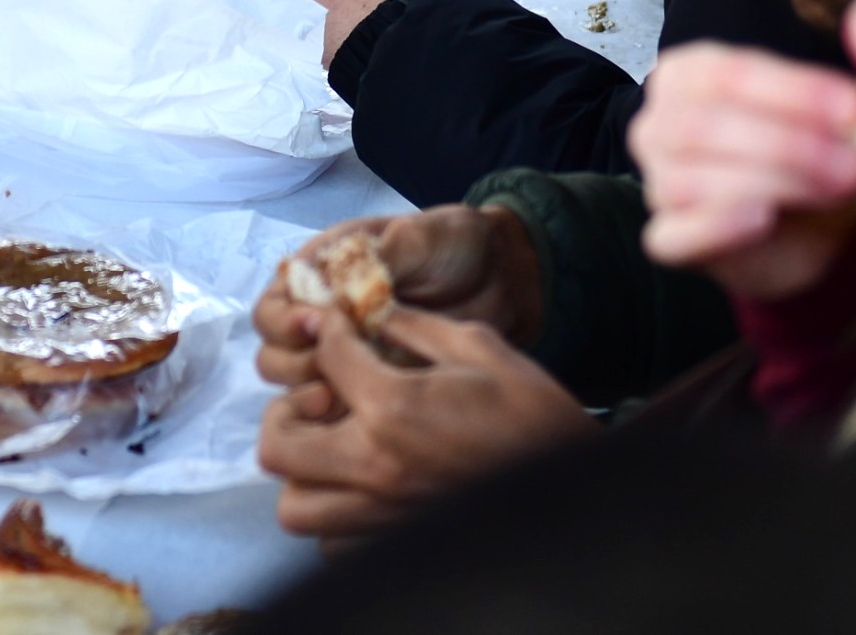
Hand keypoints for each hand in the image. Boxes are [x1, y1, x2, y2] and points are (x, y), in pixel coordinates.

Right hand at [254, 204, 544, 387]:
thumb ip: (385, 255)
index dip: (284, 320)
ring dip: (308, 391)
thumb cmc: (455, 244)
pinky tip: (362, 412)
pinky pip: (337, 406)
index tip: (316, 324)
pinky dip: (338, 413)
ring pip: (296, 385)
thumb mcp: (422, 236)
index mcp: (323, 272)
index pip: (274, 303)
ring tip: (341, 393)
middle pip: (273, 350)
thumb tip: (347, 280)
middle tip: (330, 365)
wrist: (502, 278)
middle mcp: (323, 314)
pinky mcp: (372, 382)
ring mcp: (347, 352)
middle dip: (292, 362)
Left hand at [257, 305, 592, 534]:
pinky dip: (334, 514)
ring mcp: (381, 515)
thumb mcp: (479, 348)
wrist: (577, 486)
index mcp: (394, 408)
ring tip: (332, 445)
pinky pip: (333, 541)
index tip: (340, 326)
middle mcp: (374, 467)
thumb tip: (367, 310)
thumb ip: (413, 326)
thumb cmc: (535, 413)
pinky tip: (360, 484)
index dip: (329, 328)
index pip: (326, 355)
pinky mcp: (394, 545)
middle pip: (278, 443)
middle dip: (288, 411)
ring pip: (294, 504)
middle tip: (319, 396)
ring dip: (303, 471)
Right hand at [632, 42, 855, 299]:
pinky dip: (718, 226)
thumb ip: (836, 107)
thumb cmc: (805, 158)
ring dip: (773, 183)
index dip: (794, 91)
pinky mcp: (666, 238)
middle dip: (788, 143)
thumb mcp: (821, 120)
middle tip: (854, 162)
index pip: (727, 73)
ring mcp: (655, 183)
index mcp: (687, 76)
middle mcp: (657, 125)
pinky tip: (762, 218)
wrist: (800, 228)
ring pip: (691, 179)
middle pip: (704, 125)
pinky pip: (676, 234)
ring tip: (834, 189)